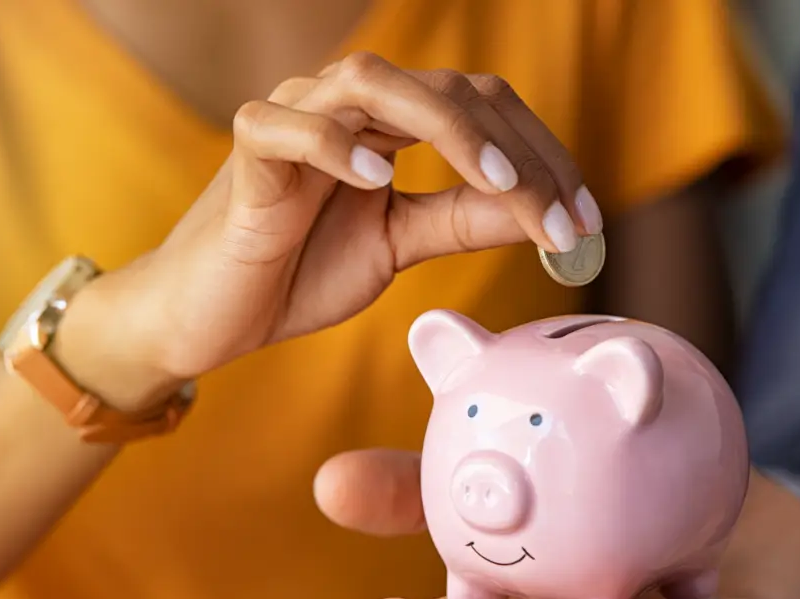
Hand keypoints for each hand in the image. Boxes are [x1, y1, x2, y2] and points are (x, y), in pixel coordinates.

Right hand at [59, 53, 601, 409]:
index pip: (484, 109)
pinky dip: (333, 144)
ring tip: (500, 186)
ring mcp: (295, 118)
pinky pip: (286, 126)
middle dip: (519, 153)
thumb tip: (541, 215)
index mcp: (391, 124)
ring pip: (375, 82)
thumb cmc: (301, 270)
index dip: (543, 157)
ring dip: (450, 130)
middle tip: (563, 220)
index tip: (586, 223)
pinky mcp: (247, 153)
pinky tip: (377, 180)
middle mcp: (349, 105)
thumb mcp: (400, 245)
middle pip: (450, 90)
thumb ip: (462, 221)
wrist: (214, 314)